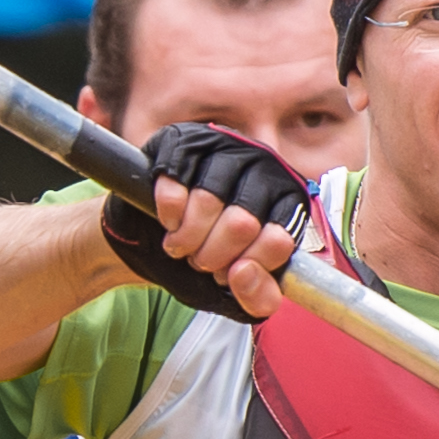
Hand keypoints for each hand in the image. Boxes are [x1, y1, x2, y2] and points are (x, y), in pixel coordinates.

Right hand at [100, 123, 304, 318]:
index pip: (279, 240)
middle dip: (211, 257)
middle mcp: (264, 165)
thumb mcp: (235, 290)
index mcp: (288, 201)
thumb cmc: (203, 257)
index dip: (248, 267)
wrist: (151, 236)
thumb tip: (244, 274)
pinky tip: (168, 219)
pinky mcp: (183, 141)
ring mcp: (223, 146)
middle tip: (199, 260)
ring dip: (185, 238)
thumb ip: (257, 297)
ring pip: (207, 201)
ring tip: (180, 245)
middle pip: (242, 223)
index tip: (230, 273)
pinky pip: (175, 184)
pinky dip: (167, 215)